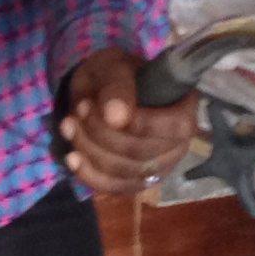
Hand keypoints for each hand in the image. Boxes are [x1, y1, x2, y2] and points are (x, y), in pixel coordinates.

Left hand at [60, 47, 194, 194]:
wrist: (98, 91)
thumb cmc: (113, 74)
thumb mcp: (113, 67)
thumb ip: (117, 87)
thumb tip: (117, 117)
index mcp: (185, 107)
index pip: (176, 128)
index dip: (141, 126)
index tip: (102, 109)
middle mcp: (179, 143)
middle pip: (144, 154)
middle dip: (103, 134)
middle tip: (79, 109)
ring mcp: (159, 167)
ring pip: (125, 172)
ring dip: (91, 150)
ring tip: (69, 124)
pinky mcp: (138, 181)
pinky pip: (116, 188)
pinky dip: (90, 174)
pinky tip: (72, 157)